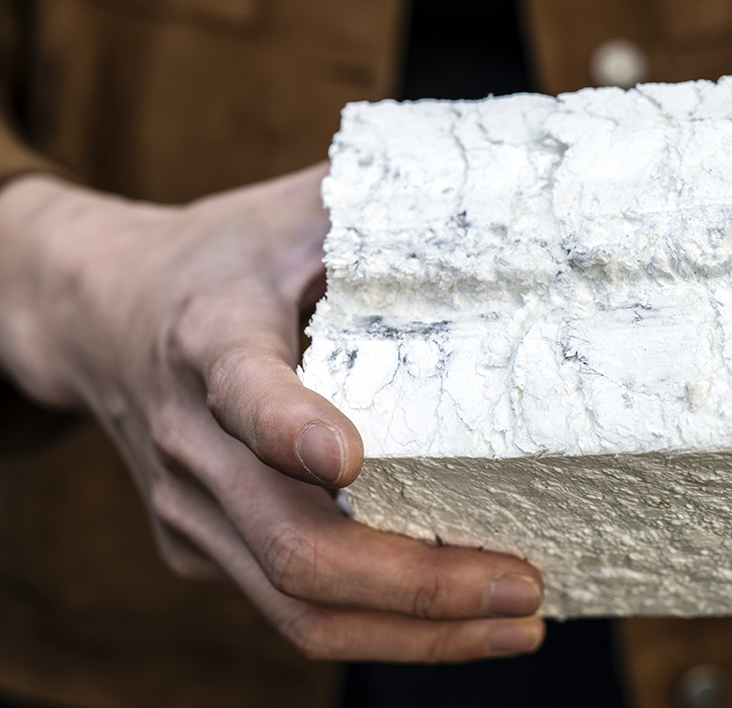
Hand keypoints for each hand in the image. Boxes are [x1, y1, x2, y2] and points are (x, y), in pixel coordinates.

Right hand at [0, 164, 544, 660]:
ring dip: (414, 633)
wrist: (100, 311)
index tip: (350, 459)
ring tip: (516, 626)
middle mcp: (190, 439)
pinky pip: (288, 607)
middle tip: (525, 587)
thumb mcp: (296, 208)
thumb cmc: (230, 253)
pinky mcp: (197, 547)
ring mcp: (189, 508)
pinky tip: (461, 615)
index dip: (288, 428)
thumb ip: (384, 209)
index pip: (242, 390)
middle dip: (419, 582)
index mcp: (211, 335)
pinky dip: (380, 623)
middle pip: (294, 545)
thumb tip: (514, 204)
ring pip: (294, 607)